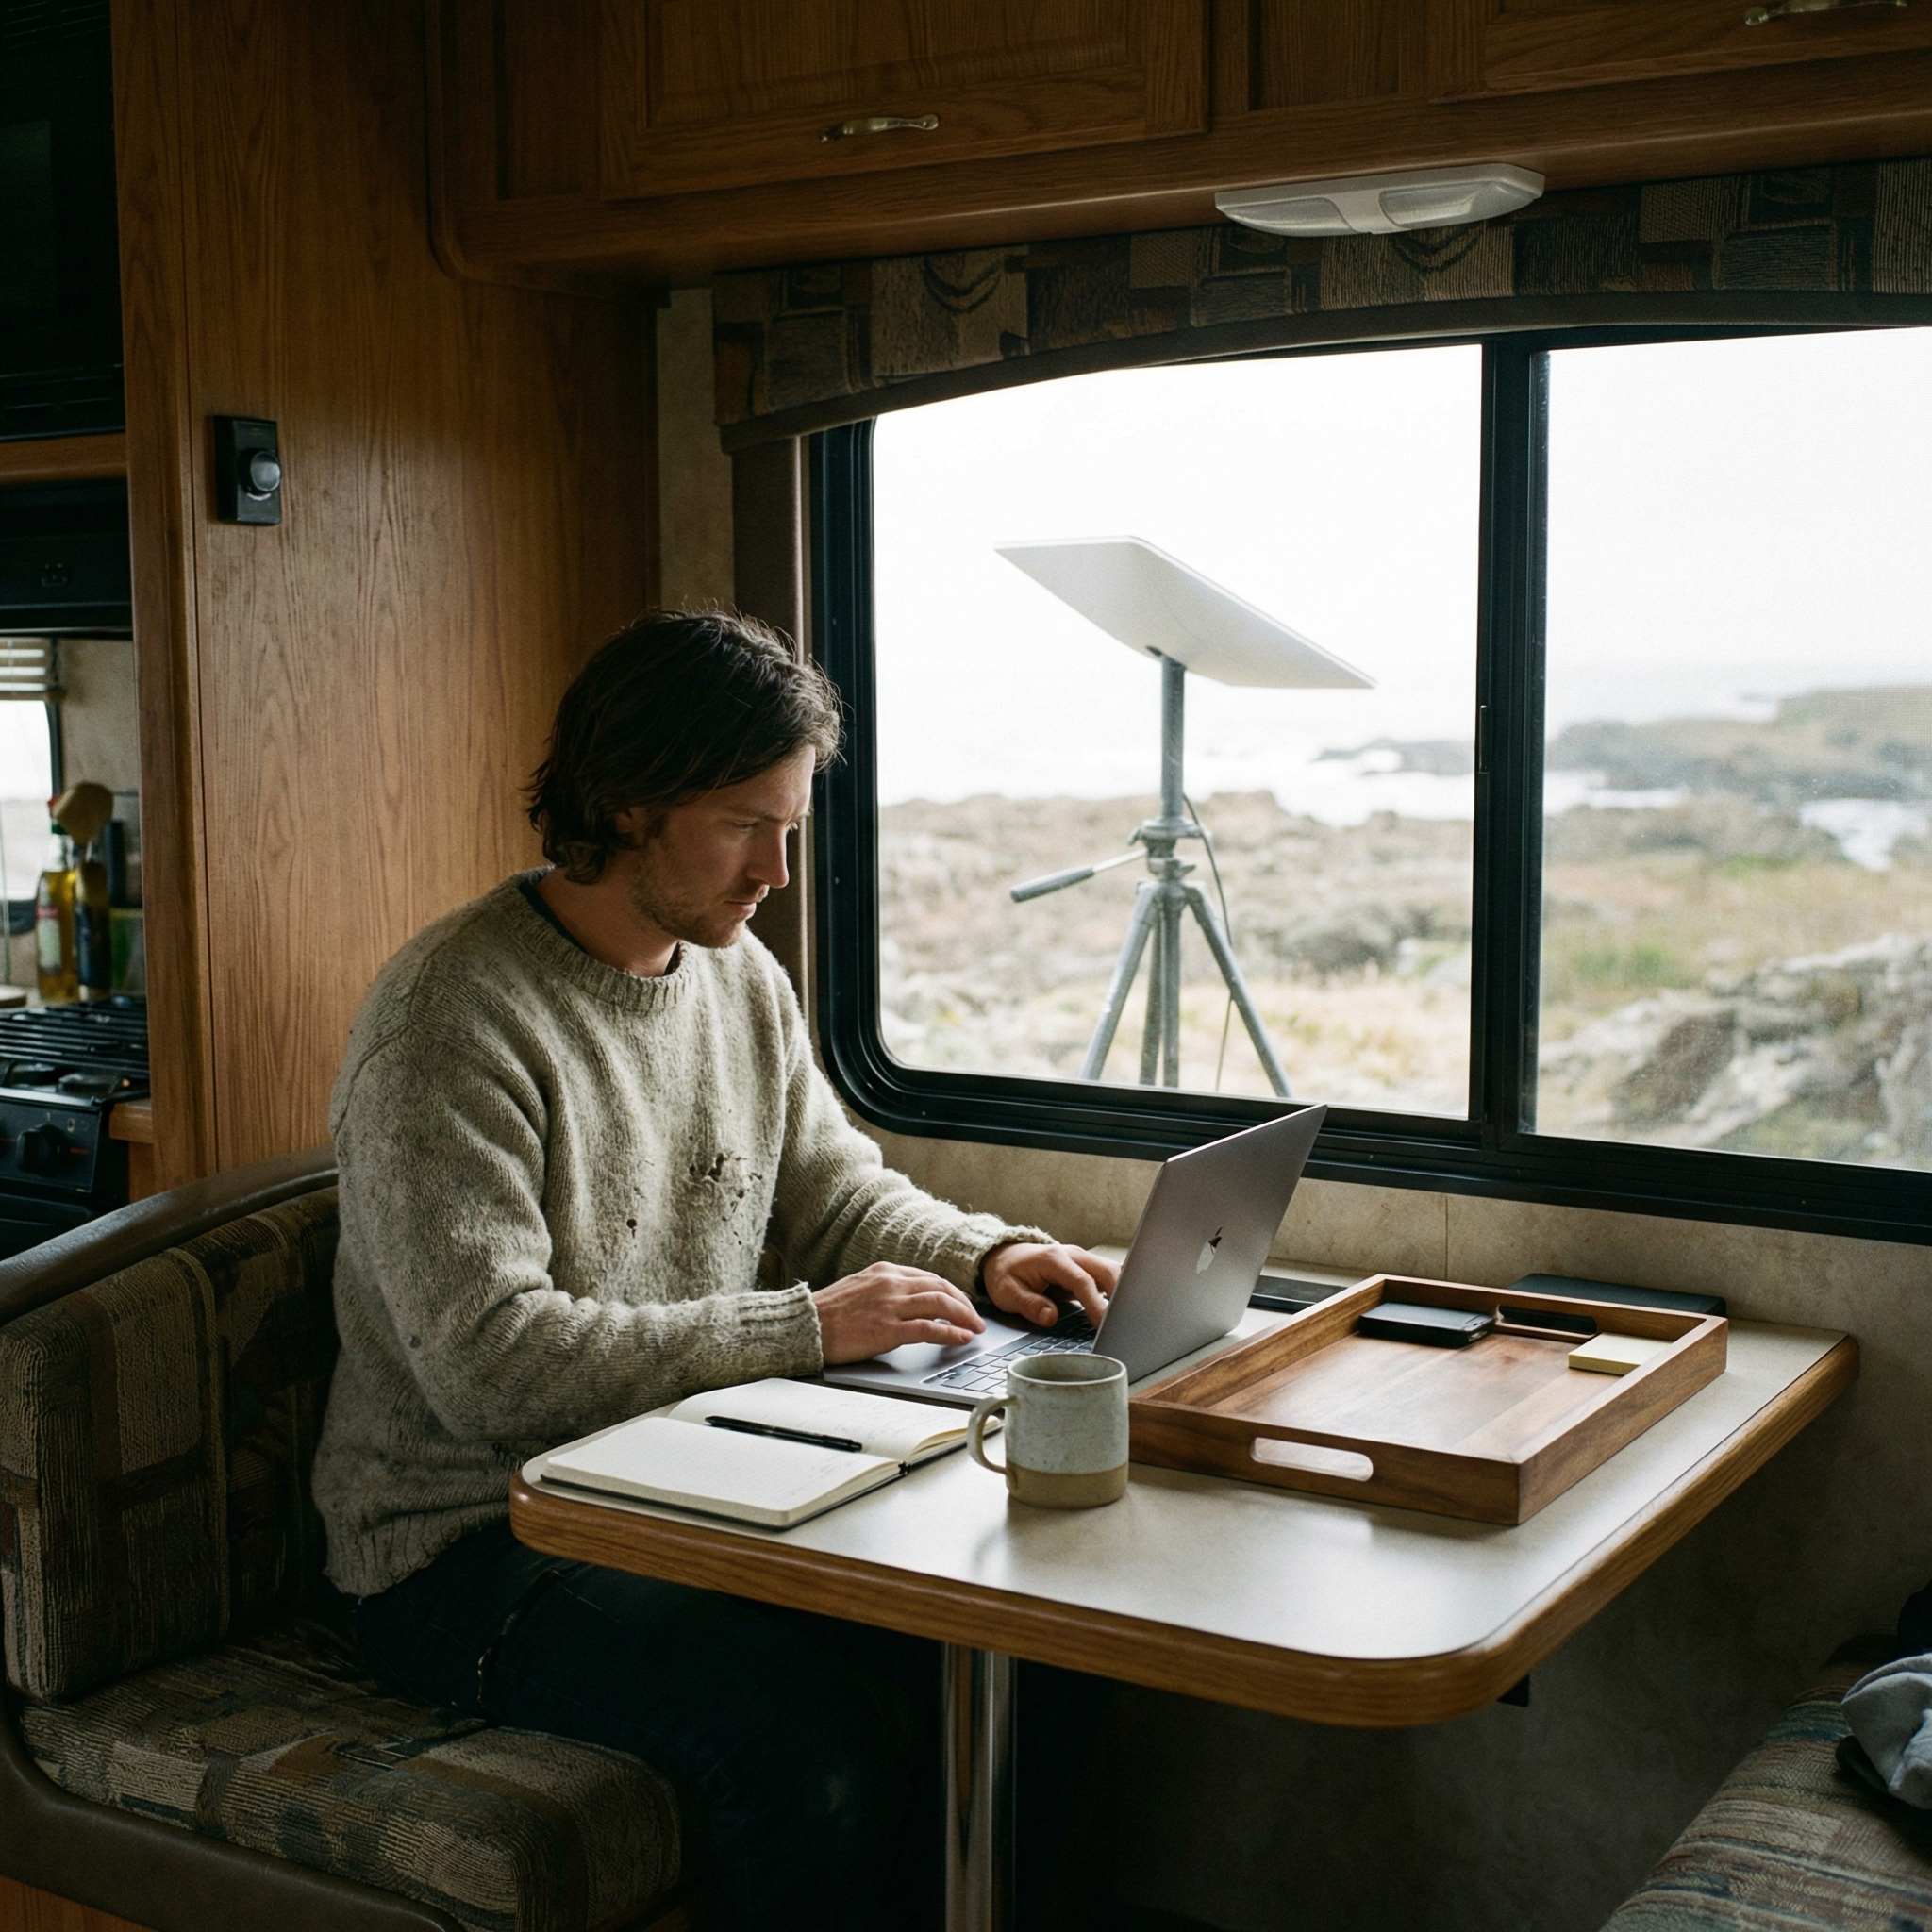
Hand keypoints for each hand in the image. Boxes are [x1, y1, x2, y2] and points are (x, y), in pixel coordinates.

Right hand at [812, 1263, 985, 1364]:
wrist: (804, 1325)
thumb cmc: (827, 1313)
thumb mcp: (859, 1289)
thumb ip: (885, 1291)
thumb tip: (909, 1304)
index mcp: (884, 1271)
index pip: (929, 1278)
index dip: (951, 1292)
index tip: (961, 1304)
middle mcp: (891, 1283)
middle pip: (941, 1287)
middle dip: (964, 1303)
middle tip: (976, 1319)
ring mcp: (890, 1305)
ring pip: (941, 1303)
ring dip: (964, 1316)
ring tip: (975, 1329)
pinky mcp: (888, 1329)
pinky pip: (929, 1328)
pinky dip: (951, 1333)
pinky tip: (961, 1338)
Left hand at [980, 1242, 1118, 1330]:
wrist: (1004, 1256)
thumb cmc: (1005, 1274)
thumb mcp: (1006, 1292)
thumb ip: (1029, 1304)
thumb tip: (1051, 1317)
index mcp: (1053, 1259)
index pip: (1082, 1281)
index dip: (1095, 1304)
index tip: (1103, 1324)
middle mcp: (1073, 1255)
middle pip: (1107, 1271)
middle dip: (1120, 1296)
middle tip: (1123, 1324)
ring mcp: (1082, 1260)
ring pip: (1114, 1271)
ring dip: (1123, 1293)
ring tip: (1126, 1319)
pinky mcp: (1087, 1268)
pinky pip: (1109, 1277)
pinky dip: (1118, 1291)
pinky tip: (1121, 1310)